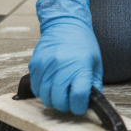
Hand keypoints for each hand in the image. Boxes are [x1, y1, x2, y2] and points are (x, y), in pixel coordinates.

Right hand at [29, 0, 102, 114]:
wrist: (65, 23)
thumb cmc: (83, 43)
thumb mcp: (95, 64)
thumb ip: (94, 85)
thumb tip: (92, 103)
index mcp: (81, 67)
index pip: (78, 97)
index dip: (79, 106)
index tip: (80, 105)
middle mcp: (62, 67)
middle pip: (59, 101)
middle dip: (65, 106)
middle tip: (69, 100)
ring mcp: (46, 66)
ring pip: (45, 97)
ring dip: (53, 99)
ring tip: (60, 92)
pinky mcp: (35, 65)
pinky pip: (35, 88)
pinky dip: (42, 91)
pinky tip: (50, 84)